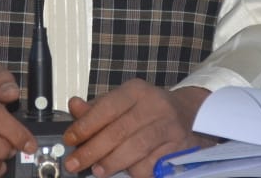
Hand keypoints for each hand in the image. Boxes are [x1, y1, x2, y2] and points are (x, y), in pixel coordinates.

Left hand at [62, 82, 214, 177]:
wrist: (191, 115)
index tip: (70, 138)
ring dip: (112, 162)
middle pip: (119, 130)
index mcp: (137, 91)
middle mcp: (155, 105)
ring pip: (136, 148)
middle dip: (93, 150)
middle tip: (75, 162)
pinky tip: (127, 171)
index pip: (107, 107)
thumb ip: (97, 108)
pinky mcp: (179, 148)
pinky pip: (152, 163)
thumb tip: (74, 106)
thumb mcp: (124, 102)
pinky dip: (136, 170)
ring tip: (96, 170)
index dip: (86, 125)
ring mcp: (169, 127)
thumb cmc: (150, 111)